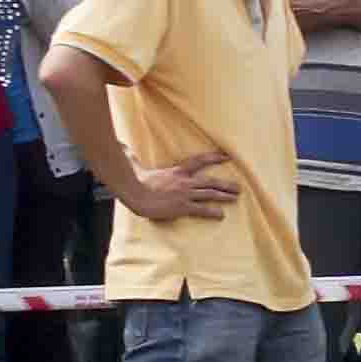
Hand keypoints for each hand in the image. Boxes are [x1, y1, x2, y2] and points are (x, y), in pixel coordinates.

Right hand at [119, 147, 243, 226]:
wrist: (135, 195)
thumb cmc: (135, 182)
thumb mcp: (137, 168)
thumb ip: (134, 158)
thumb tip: (122, 146)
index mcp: (177, 171)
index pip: (199, 161)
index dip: (214, 158)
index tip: (227, 156)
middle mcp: (185, 181)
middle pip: (210, 181)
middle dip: (225, 184)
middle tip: (238, 187)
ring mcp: (185, 194)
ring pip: (210, 194)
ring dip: (224, 196)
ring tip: (235, 197)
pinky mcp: (183, 206)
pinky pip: (202, 209)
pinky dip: (213, 211)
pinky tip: (221, 215)